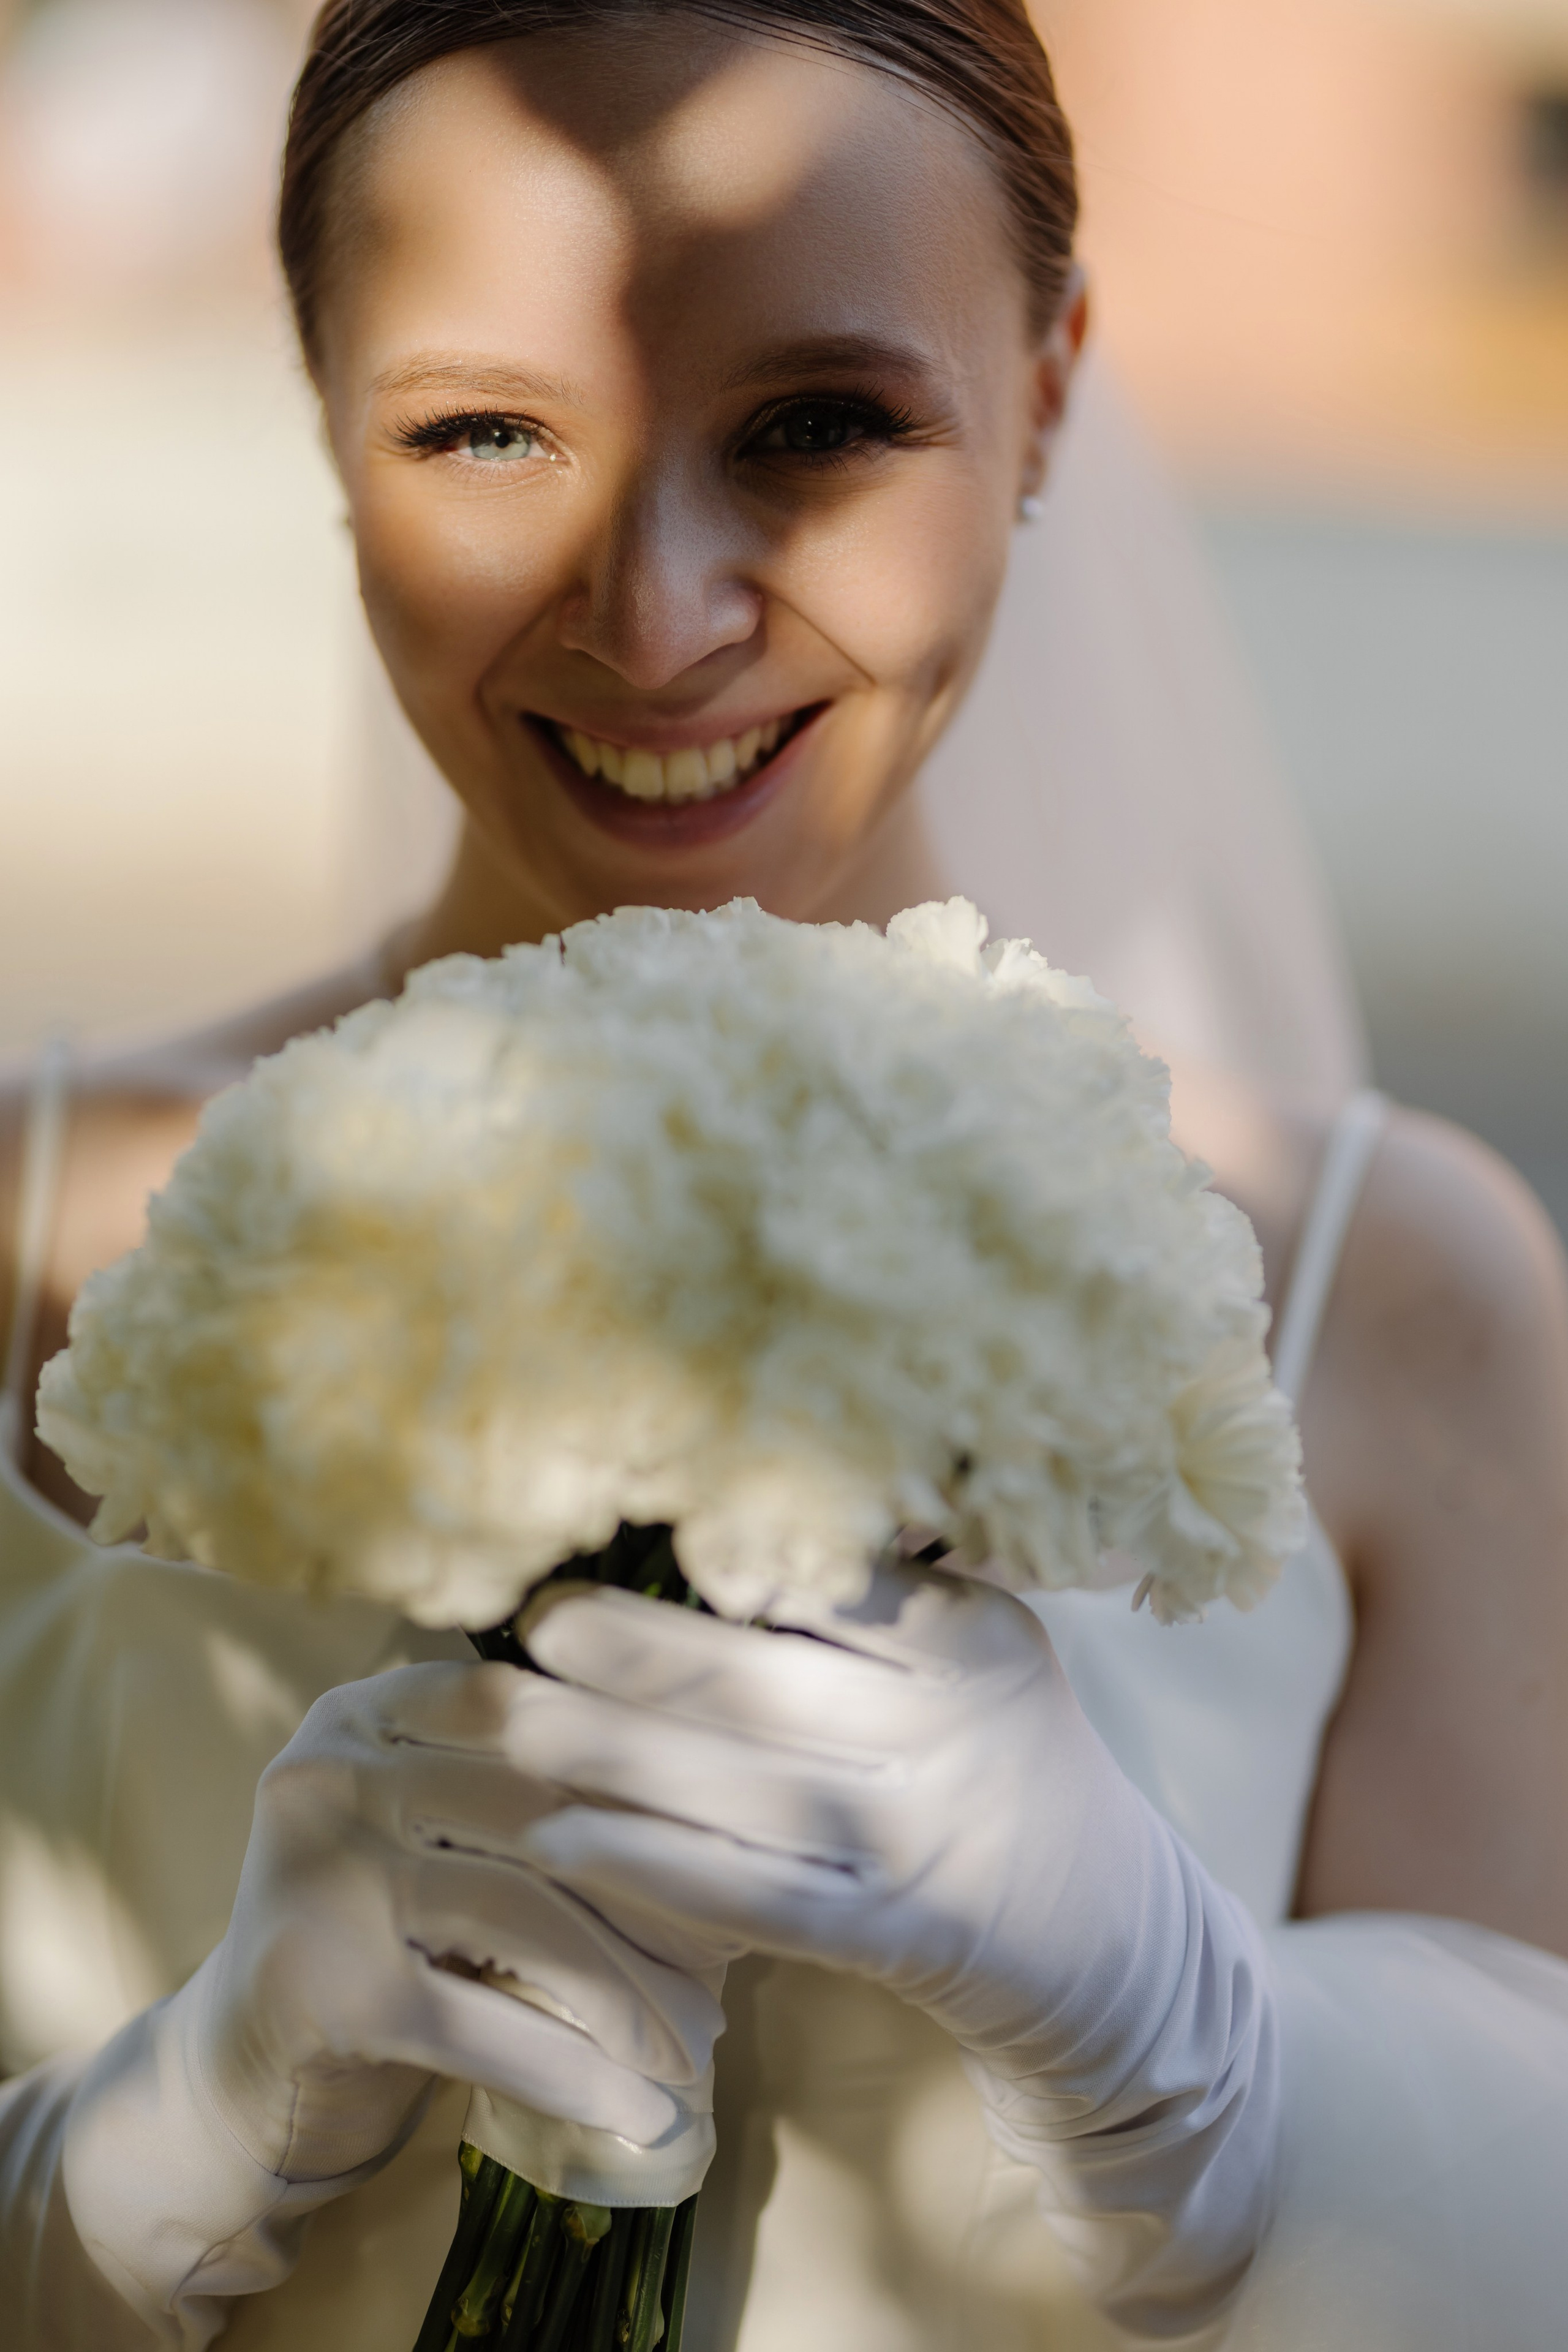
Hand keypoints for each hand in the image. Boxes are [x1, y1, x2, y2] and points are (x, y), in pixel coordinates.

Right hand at [63, 1660, 721, 2338]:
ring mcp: (317, 1872)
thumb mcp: (445, 1844)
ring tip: (693, 2049)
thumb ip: (538, 1805)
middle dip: (651, 1899)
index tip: (728, 1836)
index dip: (637, 1769)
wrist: (233, 2076)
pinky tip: (639, 2112)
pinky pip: (481, 2026)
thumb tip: (720, 1835)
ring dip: (627, 1997)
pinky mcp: (319, 1987)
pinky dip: (573, 2074)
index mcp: (369, 1712)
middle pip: (538, 1816)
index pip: (528, 1708)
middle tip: (730, 1969)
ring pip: (521, 1919)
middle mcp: (331, 1769)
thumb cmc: (380, 1944)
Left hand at [508, 1559, 1277, 2333]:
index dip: (731, 1555)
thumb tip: (725, 1507)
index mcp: (979, 1643)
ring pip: (737, 1790)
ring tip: (506, 1716)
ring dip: (608, 1753)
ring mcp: (914, 1845)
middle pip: (763, 1685)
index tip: (632, 1524)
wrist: (1104, 1929)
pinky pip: (749, 1897)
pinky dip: (651, 1865)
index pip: (842, 1585)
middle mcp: (950, 1736)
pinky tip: (559, 1834)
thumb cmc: (1006, 1749)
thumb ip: (885, 1587)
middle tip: (528, 1615)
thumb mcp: (985, 1645)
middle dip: (630, 1651)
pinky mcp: (883, 1939)